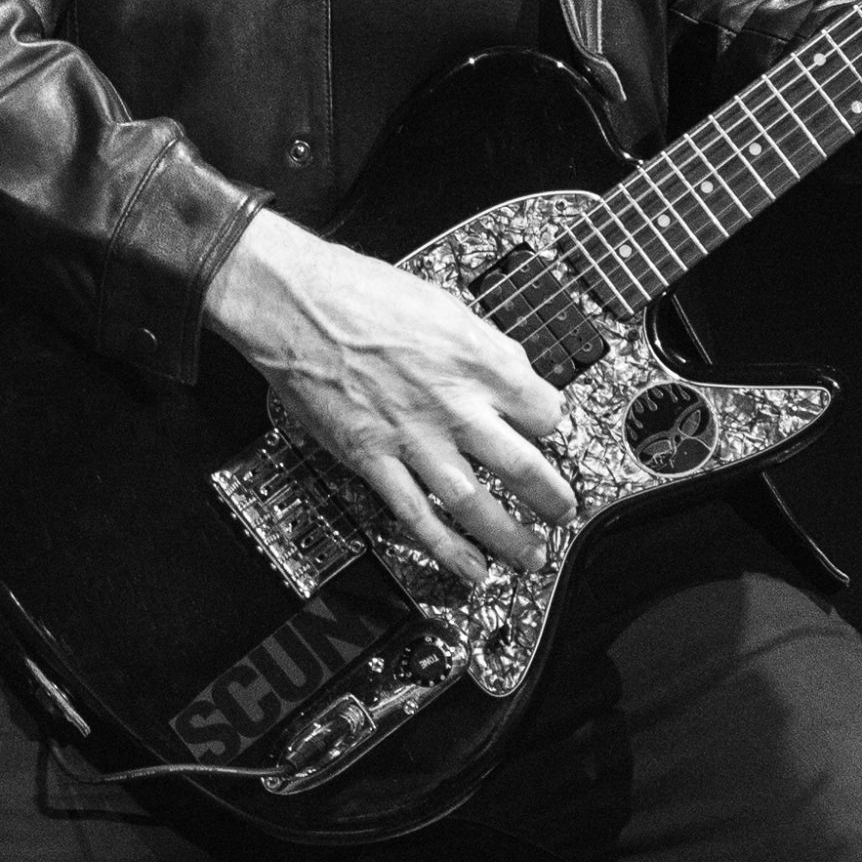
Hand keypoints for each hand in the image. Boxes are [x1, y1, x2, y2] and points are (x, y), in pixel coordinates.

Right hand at [203, 209, 574, 584]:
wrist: (295, 302)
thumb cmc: (361, 292)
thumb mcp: (443, 303)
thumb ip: (484, 345)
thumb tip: (513, 369)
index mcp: (475, 358)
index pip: (542, 407)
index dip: (554, 425)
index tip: (554, 437)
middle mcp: (451, 403)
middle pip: (520, 463)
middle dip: (551, 496)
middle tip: (566, 513)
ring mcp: (412, 437)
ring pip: (474, 502)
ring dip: (509, 535)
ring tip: (532, 555)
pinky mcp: (371, 459)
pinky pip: (416, 514)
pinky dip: (447, 548)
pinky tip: (470, 568)